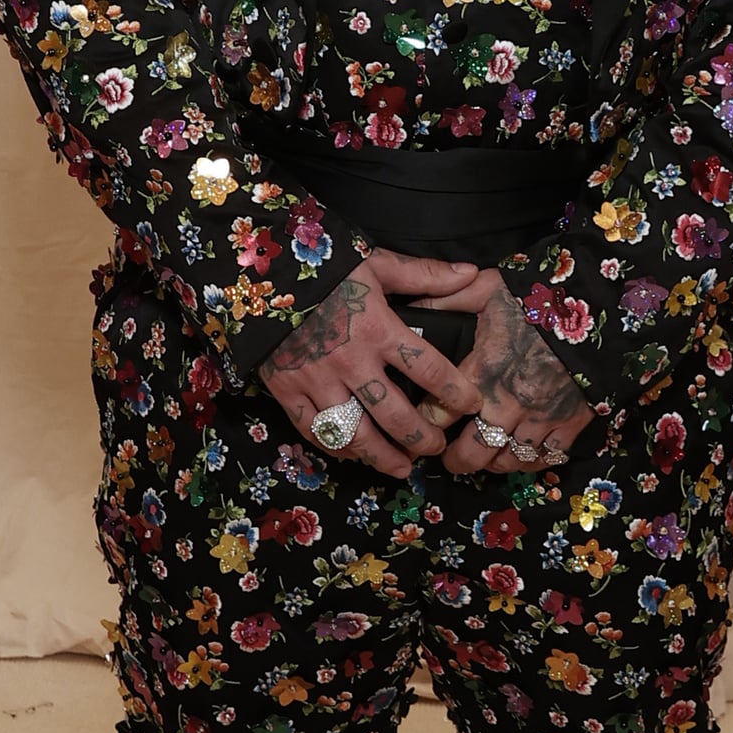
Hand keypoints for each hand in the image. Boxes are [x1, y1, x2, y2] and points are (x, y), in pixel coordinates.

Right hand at [258, 253, 487, 477]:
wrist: (259, 271)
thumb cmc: (324, 267)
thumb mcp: (377, 264)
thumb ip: (424, 275)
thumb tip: (471, 274)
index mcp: (378, 329)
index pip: (429, 370)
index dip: (456, 394)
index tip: (472, 405)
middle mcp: (351, 362)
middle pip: (395, 415)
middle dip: (422, 438)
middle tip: (436, 448)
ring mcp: (317, 380)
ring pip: (355, 433)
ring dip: (383, 456)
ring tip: (403, 468)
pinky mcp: (287, 390)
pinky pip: (315, 431)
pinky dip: (338, 448)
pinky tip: (355, 454)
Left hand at [438, 271, 595, 478]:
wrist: (598, 303)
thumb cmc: (540, 296)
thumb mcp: (486, 289)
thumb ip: (446, 300)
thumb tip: (411, 306)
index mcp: (483, 370)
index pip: (438, 412)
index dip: (424, 422)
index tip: (421, 423)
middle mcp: (508, 401)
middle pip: (471, 452)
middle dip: (455, 460)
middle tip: (449, 458)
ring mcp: (541, 417)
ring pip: (507, 461)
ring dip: (492, 464)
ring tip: (484, 459)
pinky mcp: (570, 423)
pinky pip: (546, 458)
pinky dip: (531, 462)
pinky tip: (521, 455)